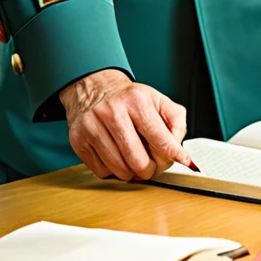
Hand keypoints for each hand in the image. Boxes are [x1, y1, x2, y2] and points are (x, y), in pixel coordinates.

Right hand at [59, 69, 192, 181]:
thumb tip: (180, 149)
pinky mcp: (78, 139)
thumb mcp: (157, 100)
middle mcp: (112, 112)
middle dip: (151, 170)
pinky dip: (112, 170)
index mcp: (136, 101)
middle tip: (152, 165)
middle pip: (139, 162)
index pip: (160, 139)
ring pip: (120, 170)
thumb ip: (176, 121)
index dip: (174, 155)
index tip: (182, 162)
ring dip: (132, 173)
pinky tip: (115, 155)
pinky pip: (102, 172)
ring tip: (133, 160)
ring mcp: (93, 126)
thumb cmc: (128, 99)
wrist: (93, 87)